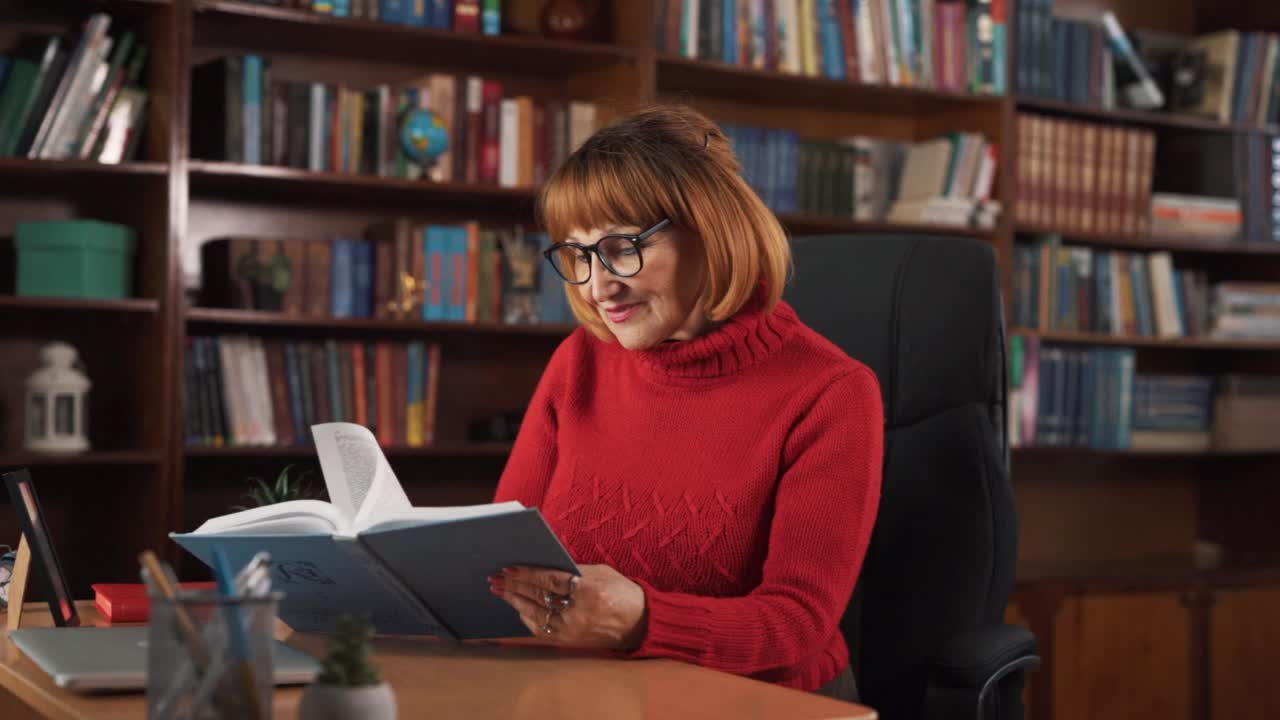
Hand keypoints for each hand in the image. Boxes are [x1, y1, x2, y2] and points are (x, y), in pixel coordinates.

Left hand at [489, 564, 646, 648]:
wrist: (640, 623)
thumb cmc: (622, 592)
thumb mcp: (601, 572)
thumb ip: (573, 570)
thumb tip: (542, 566)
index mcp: (588, 589)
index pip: (549, 580)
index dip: (527, 574)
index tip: (509, 568)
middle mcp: (579, 611)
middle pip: (537, 597)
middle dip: (514, 587)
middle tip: (495, 579)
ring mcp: (572, 629)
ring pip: (534, 615)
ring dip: (514, 602)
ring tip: (500, 591)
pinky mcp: (569, 640)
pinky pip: (540, 630)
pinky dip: (526, 619)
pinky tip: (517, 609)